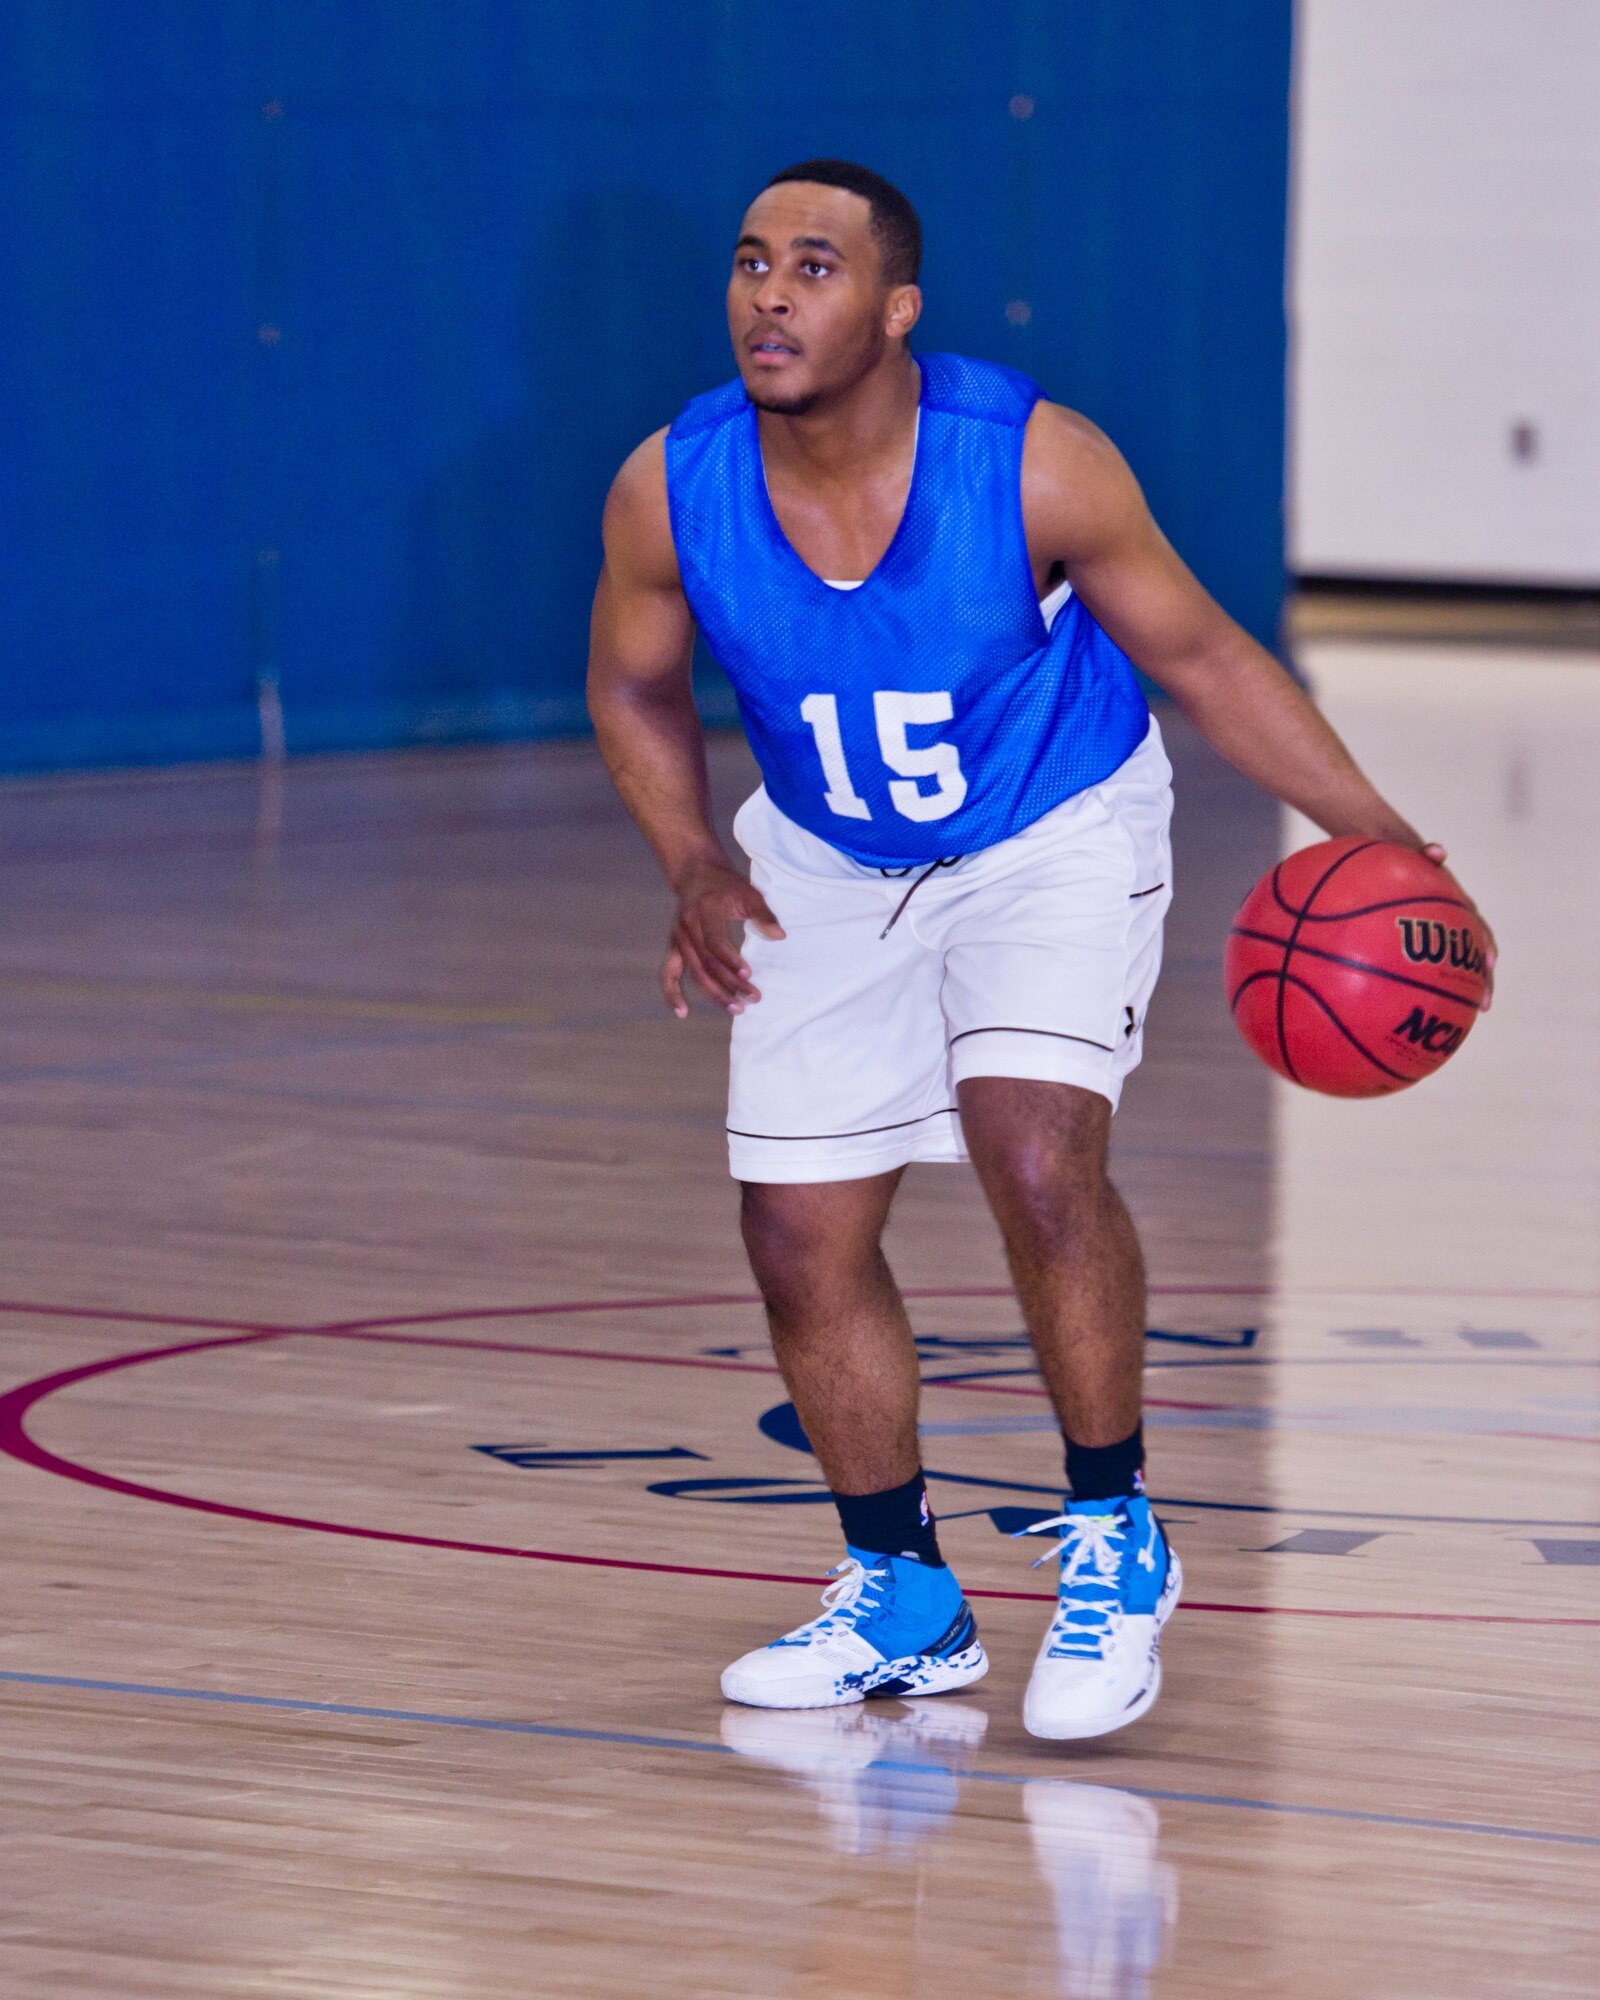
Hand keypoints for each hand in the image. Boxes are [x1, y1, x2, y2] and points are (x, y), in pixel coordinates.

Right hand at [662, 861, 785, 1017]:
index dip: (731, 961)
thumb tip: (780, 936)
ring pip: (694, 972)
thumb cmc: (726, 884)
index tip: (749, 974)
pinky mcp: (674, 947)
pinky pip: (669, 974)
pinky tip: (683, 1013)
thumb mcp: (748, 893)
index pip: (715, 943)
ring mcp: (678, 939)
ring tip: (736, 1009)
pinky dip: (672, 993)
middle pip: (706, 963)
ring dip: (714, 993)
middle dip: (729, 984)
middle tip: (752, 998)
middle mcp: (687, 927)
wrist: (695, 872)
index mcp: (704, 912)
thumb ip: (763, 914)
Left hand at [1421, 843, 1496, 1012]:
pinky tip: (1417, 1009)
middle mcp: (1454, 924)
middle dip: (1482, 980)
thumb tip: (1438, 850)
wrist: (1393, 860)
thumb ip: (1427, 854)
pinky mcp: (1425, 943)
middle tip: (1485, 1005)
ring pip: (1456, 966)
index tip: (1492, 963)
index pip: (1478, 929)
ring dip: (1462, 989)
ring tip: (1463, 1014)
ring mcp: (1441, 934)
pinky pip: (1427, 968)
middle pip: (1474, 956)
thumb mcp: (1415, 854)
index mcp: (1457, 906)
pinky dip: (1430, 986)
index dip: (1487, 945)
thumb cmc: (1406, 859)